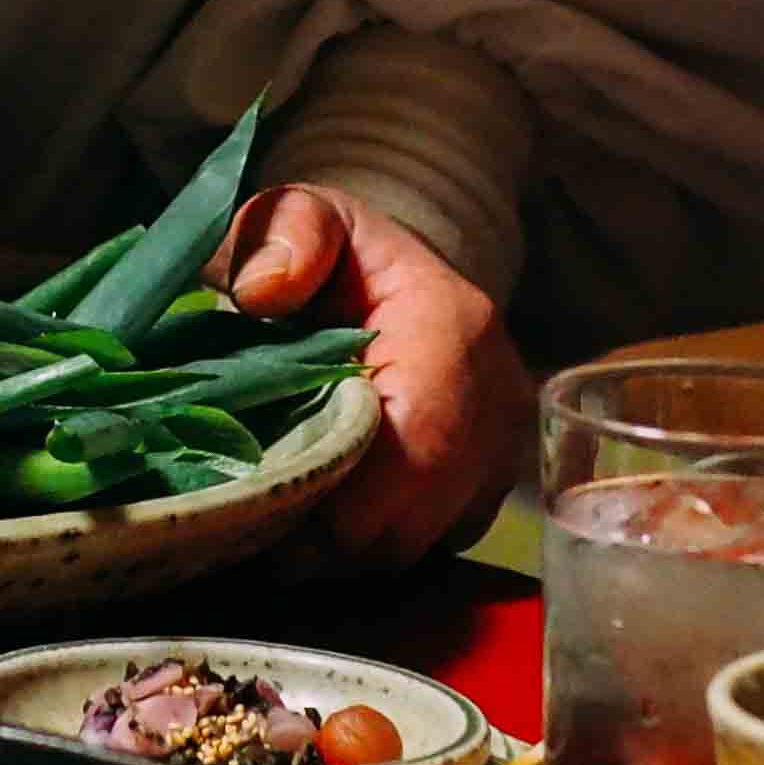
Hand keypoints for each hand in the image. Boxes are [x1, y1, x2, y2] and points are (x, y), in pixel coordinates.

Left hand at [217, 183, 531, 568]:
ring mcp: (504, 447)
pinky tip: (328, 523)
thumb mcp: (298, 216)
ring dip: (350, 548)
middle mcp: (498, 395)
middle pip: (416, 512)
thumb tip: (266, 291)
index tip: (268, 509)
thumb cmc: (337, 254)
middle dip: (332, 536)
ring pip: (422, 539)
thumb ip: (278, 232)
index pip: (411, 448)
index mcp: (454, 326)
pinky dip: (375, 543)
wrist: (393, 279)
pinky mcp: (492, 484)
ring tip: (284, 526)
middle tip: (259, 531)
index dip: (339, 498)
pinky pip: (432, 543)